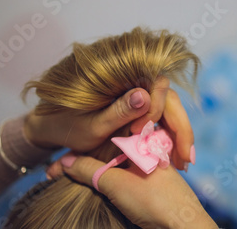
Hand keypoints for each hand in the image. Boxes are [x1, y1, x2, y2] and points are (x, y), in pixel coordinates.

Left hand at [24, 76, 194, 169]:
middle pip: (169, 98)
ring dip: (178, 133)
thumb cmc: (66, 125)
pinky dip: (169, 133)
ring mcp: (137, 90)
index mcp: (123, 75)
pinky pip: (161, 115)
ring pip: (169, 107)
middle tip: (186, 160)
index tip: (143, 135)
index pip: (157, 85)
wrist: (50, 124)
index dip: (159, 110)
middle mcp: (134, 77)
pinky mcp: (137, 103)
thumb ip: (119, 111)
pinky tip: (172, 153)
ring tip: (182, 161)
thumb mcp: (92, 124)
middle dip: (181, 128)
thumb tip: (145, 94)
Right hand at [55, 155, 217, 228]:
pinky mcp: (150, 183)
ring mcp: (148, 167)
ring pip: (114, 165)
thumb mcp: (117, 184)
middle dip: (81, 163)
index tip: (55, 167)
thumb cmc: (156, 201)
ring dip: (92, 173)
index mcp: (141, 141)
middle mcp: (145, 150)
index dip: (77, 153)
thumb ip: (90, 170)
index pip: (102, 140)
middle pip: (106, 152)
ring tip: (67, 180)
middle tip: (55, 175)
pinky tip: (93, 186)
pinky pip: (122, 176)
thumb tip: (65, 162)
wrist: (184, 227)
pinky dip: (105, 181)